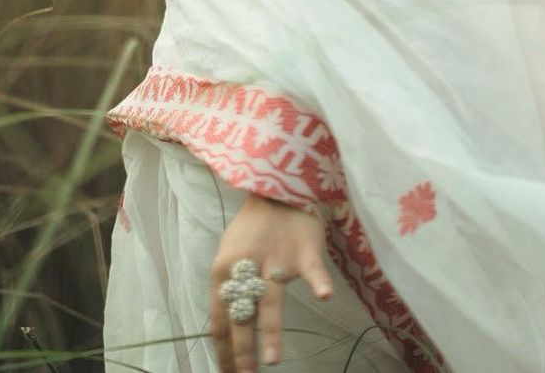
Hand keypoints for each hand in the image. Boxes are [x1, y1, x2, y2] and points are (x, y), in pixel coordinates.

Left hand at [209, 191, 333, 371]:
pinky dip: (319, 282)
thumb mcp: (231, 256)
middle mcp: (246, 268)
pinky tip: (324, 296)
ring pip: (271, 299)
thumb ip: (228, 290)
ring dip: (271, 331)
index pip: (219, 320)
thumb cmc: (253, 229)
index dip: (223, 351)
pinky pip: (312, 269)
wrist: (278, 189)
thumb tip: (224, 332)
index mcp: (223, 271)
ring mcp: (277, 260)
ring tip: (273, 360)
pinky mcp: (304, 250)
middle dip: (242, 352)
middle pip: (242, 315)